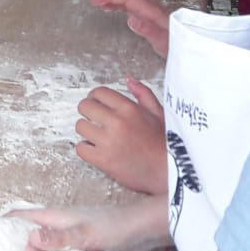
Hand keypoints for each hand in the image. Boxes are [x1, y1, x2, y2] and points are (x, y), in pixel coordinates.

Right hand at [10, 200, 172, 250]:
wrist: (142, 233)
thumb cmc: (114, 227)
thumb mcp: (86, 234)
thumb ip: (61, 237)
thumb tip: (31, 238)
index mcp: (54, 218)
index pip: (21, 217)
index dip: (1, 225)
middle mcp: (57, 229)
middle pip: (27, 236)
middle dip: (10, 247)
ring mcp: (68, 242)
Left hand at [74, 80, 168, 194]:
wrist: (169, 171)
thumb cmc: (166, 143)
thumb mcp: (159, 112)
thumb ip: (143, 93)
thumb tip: (128, 79)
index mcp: (129, 108)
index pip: (98, 92)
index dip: (95, 97)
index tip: (96, 103)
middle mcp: (117, 122)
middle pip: (85, 106)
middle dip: (88, 111)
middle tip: (94, 118)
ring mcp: (108, 141)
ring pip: (80, 126)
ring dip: (86, 130)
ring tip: (97, 135)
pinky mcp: (103, 160)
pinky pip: (81, 148)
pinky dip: (86, 148)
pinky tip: (96, 149)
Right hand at [88, 0, 170, 56]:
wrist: (189, 44)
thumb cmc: (177, 44)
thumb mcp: (162, 42)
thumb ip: (148, 30)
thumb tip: (132, 20)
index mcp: (151, 10)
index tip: (95, 0)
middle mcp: (150, 6)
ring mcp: (148, 8)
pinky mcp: (147, 13)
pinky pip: (128, 1)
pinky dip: (115, 0)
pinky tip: (108, 5)